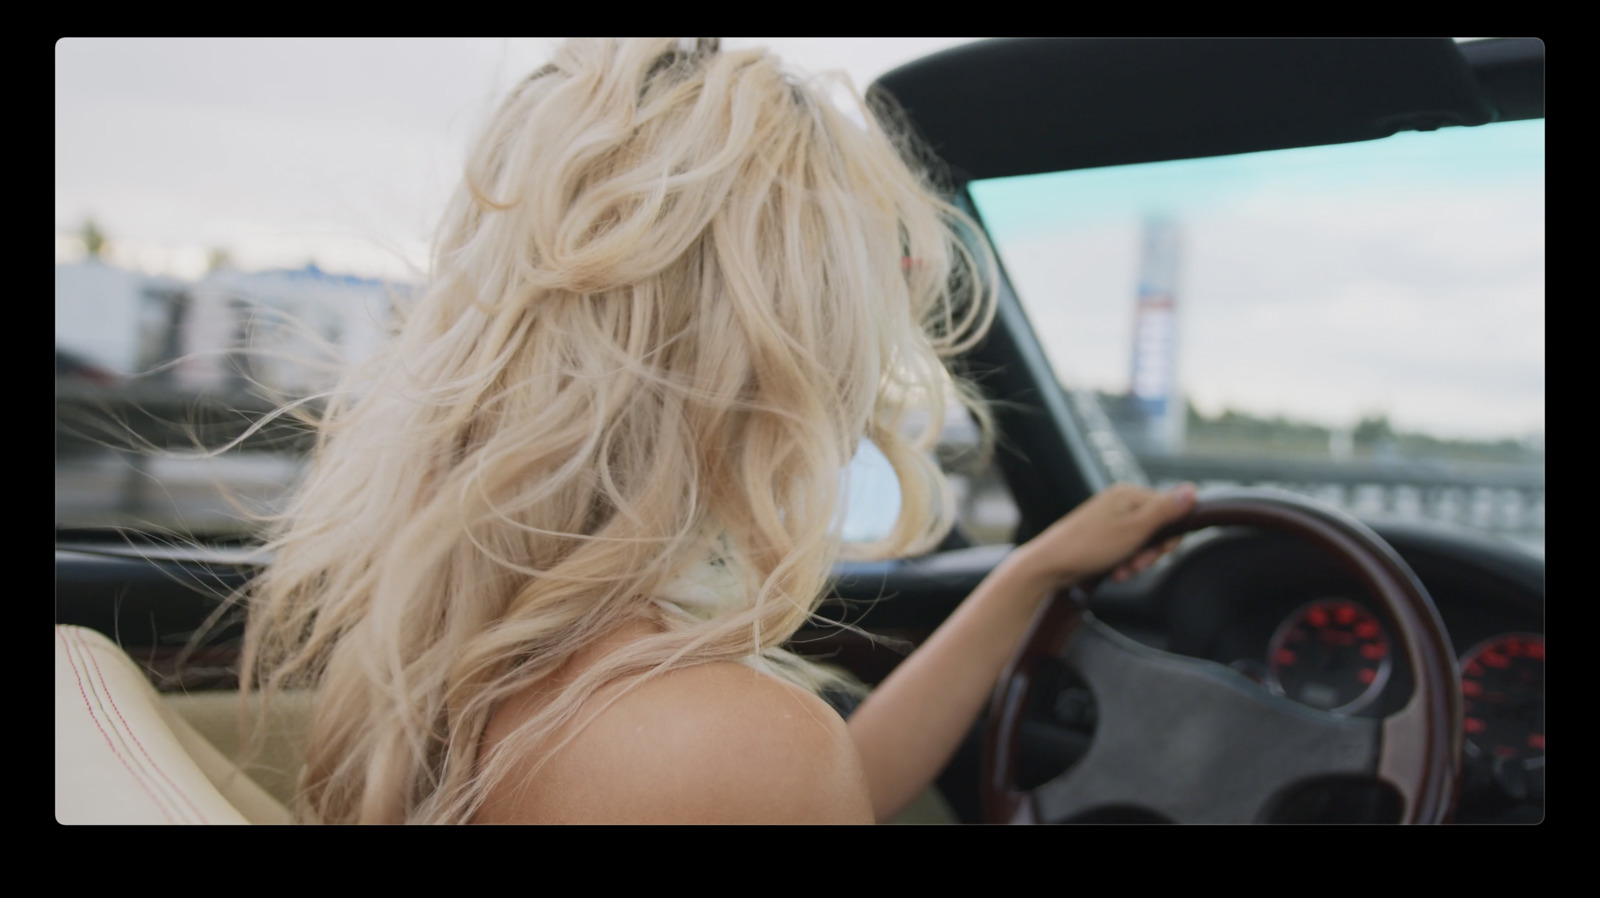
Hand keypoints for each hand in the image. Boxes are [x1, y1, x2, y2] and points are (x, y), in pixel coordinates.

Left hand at [1005, 482, 1197, 593]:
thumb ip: (1165, 511)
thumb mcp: (1134, 530)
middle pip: (1158, 527)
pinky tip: (1116, 572)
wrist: (1050, 566)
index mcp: (1129, 494)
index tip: (1160, 552)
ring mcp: (1111, 519)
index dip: (1170, 535)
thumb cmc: (1089, 546)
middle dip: (1152, 551)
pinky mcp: (1104, 536)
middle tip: (1137, 564)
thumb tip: (1193, 490)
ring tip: (1123, 571)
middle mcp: (1121, 502)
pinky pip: (1127, 548)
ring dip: (1138, 560)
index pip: (1171, 509)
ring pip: (1143, 541)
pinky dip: (1125, 562)